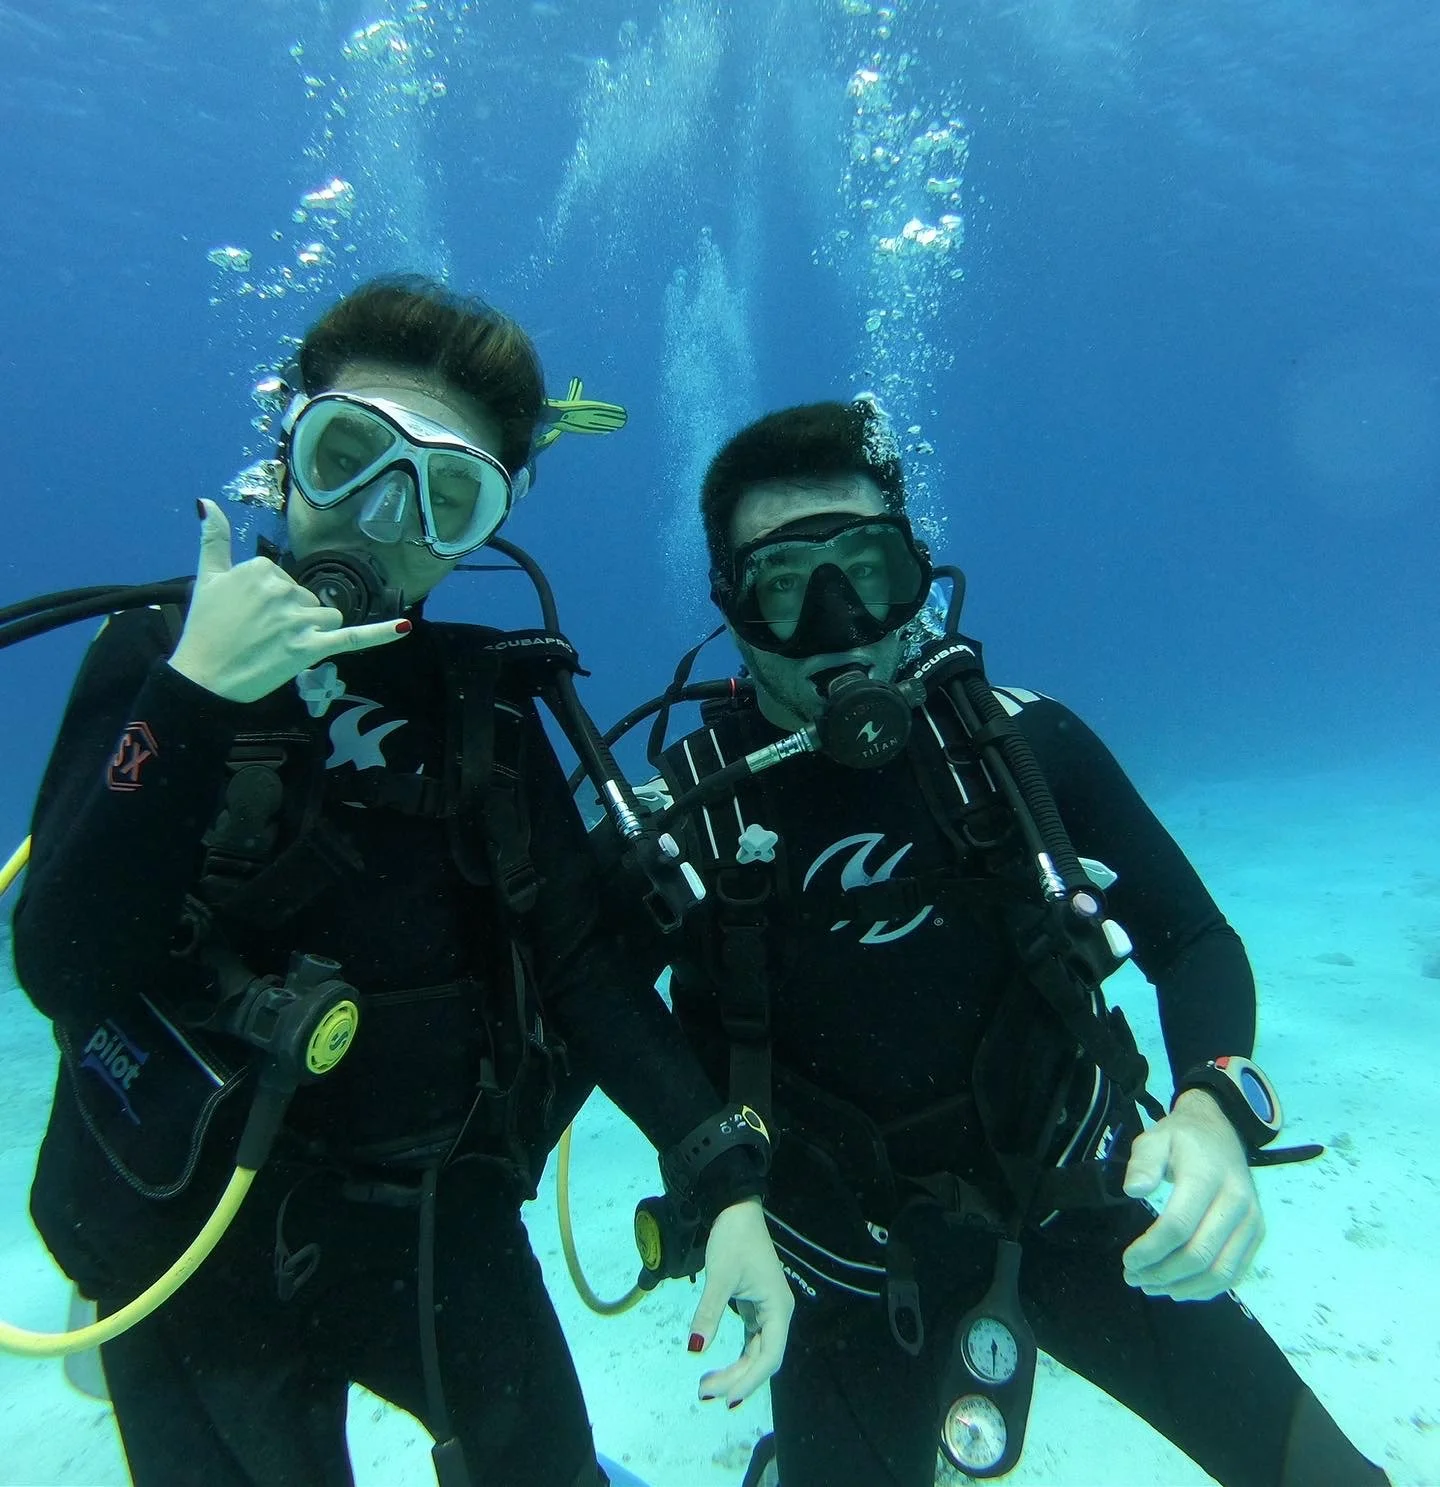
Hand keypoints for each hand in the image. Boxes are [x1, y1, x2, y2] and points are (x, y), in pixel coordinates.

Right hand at [169, 500, 407, 701]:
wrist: (203, 677)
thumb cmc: (204, 629)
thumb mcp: (207, 578)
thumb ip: (213, 539)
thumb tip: (208, 502)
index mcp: (262, 570)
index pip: (285, 579)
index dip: (272, 601)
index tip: (250, 616)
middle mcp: (283, 591)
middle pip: (309, 599)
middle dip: (292, 616)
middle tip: (260, 636)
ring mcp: (299, 620)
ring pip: (327, 617)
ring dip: (312, 631)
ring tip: (279, 646)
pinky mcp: (311, 648)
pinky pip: (352, 637)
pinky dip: (380, 633)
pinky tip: (404, 626)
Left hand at [686, 1197, 793, 1406]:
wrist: (736, 1209)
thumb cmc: (733, 1240)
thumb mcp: (720, 1277)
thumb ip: (709, 1313)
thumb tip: (695, 1349)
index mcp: (778, 1308)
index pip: (769, 1356)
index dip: (748, 1380)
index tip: (724, 1397)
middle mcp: (777, 1313)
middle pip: (763, 1358)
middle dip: (736, 1378)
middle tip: (704, 1392)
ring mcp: (767, 1310)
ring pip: (756, 1352)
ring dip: (736, 1371)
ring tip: (707, 1385)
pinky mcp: (755, 1306)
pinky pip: (751, 1340)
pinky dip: (737, 1356)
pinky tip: (720, 1367)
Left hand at [1121, 1088, 1264, 1301]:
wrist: (1221, 1131)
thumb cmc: (1182, 1138)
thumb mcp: (1155, 1138)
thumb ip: (1143, 1162)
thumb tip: (1133, 1190)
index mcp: (1207, 1176)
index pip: (1178, 1225)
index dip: (1151, 1249)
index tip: (1128, 1260)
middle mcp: (1236, 1201)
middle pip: (1200, 1254)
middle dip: (1162, 1273)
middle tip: (1133, 1277)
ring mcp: (1251, 1220)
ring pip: (1221, 1272)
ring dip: (1183, 1287)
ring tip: (1151, 1286)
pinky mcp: (1257, 1233)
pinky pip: (1235, 1273)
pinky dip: (1206, 1288)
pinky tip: (1179, 1288)